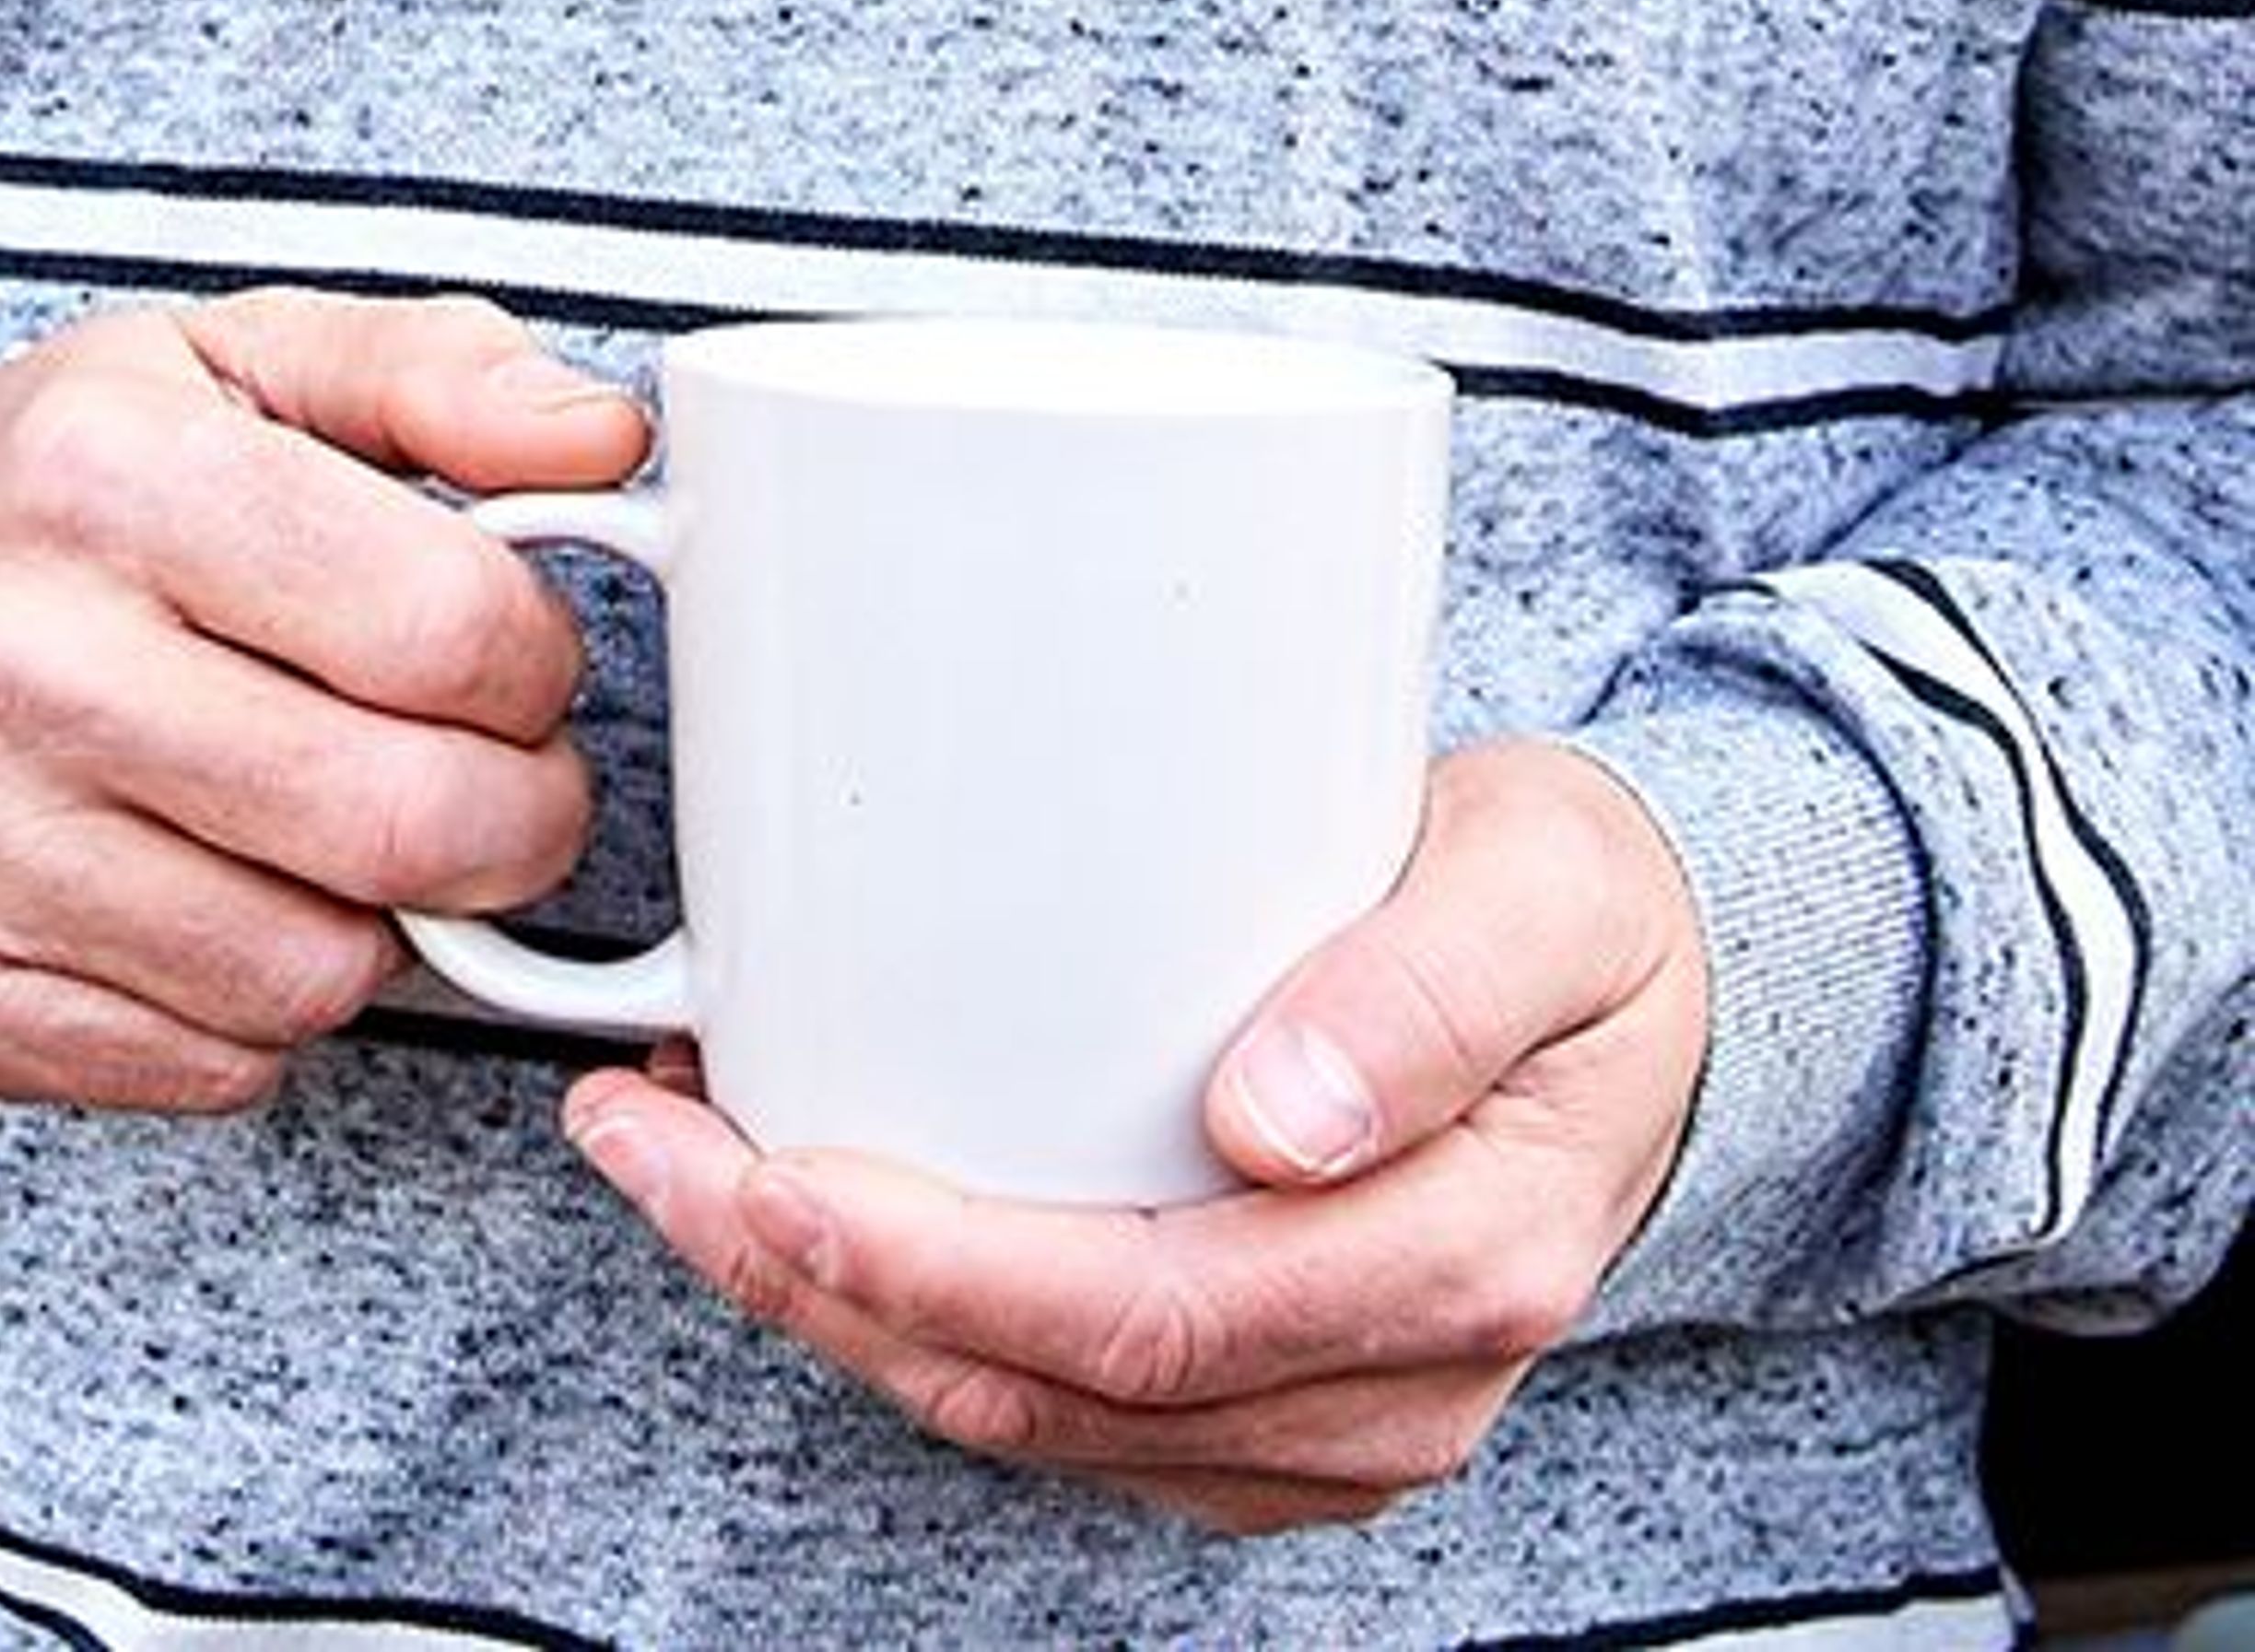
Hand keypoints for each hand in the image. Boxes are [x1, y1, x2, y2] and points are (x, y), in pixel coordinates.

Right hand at [0, 285, 647, 1111]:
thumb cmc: (82, 475)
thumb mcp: (252, 357)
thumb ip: (447, 375)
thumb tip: (607, 446)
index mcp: (108, 468)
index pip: (445, 628)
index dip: (538, 661)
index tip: (515, 653)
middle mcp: (13, 653)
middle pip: (400, 823)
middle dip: (516, 819)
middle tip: (498, 776)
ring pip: (315, 976)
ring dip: (381, 920)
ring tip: (340, 821)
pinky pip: (210, 1068)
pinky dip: (262, 1006)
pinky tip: (225, 890)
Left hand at [564, 738, 1708, 1536]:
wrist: (1652, 977)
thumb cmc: (1583, 906)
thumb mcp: (1544, 883)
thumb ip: (1426, 990)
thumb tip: (1268, 1124)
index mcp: (1456, 1264)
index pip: (1146, 1321)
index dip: (936, 1267)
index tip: (770, 1164)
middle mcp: (1385, 1383)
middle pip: (1048, 1389)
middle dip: (813, 1281)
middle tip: (647, 1136)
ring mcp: (1320, 1411)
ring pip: (1027, 1414)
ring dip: (829, 1304)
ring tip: (673, 1154)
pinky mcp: (1259, 1382)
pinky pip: (1057, 1396)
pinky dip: (909, 1312)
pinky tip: (801, 1198)